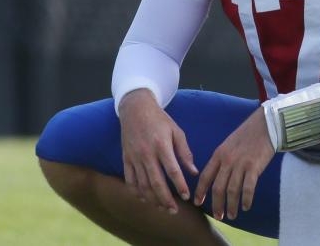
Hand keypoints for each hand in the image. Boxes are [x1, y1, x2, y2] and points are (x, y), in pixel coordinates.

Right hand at [118, 89, 197, 214]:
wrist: (135, 108)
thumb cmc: (160, 120)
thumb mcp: (176, 131)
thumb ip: (185, 152)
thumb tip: (194, 171)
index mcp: (162, 145)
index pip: (172, 171)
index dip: (180, 186)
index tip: (187, 197)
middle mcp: (146, 153)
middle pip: (156, 182)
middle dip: (166, 200)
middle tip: (174, 210)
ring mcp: (134, 157)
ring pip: (142, 185)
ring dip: (152, 199)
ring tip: (162, 208)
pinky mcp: (126, 158)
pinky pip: (130, 180)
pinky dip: (137, 192)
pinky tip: (145, 199)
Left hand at [193, 107, 274, 220]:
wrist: (265, 125)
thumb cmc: (247, 135)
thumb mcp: (228, 145)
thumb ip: (221, 159)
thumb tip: (216, 177)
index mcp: (218, 154)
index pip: (205, 176)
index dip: (200, 191)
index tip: (197, 203)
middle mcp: (227, 160)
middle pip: (217, 187)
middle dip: (216, 204)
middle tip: (219, 216)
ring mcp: (240, 164)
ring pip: (232, 191)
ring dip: (231, 205)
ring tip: (232, 215)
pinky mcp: (254, 167)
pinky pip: (248, 188)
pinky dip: (246, 199)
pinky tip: (246, 206)